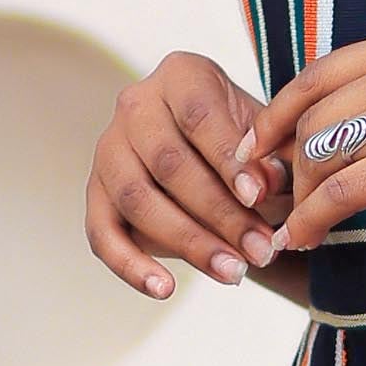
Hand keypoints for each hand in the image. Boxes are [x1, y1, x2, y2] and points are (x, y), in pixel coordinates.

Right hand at [85, 51, 276, 299]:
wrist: (216, 156)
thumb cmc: (248, 144)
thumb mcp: (268, 142)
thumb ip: (271, 160)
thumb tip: (263, 187)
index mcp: (181, 75)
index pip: (199, 117)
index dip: (228, 159)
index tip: (259, 198)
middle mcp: (136, 105)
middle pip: (169, 163)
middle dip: (220, 214)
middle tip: (260, 251)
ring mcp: (108, 149)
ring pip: (138, 199)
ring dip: (188, 242)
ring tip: (233, 273)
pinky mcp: (94, 194)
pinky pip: (102, 234)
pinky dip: (131, 266)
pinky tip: (164, 290)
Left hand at [252, 29, 365, 264]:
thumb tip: (327, 133)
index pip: (318, 75)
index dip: (277, 115)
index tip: (255, 149)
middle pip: (313, 117)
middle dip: (286, 166)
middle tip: (275, 202)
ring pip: (320, 154)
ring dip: (299, 199)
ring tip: (296, 228)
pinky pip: (339, 193)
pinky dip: (312, 221)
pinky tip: (305, 241)